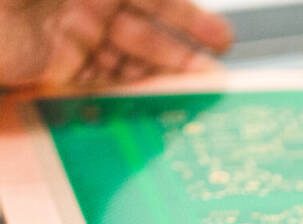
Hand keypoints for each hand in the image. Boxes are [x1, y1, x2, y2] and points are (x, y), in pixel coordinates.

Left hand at [0, 0, 231, 86]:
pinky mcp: (50, 67)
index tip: (219, 39)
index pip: (151, 0)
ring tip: (192, 94)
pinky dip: (126, 92)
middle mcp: (82, 3)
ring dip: (161, 76)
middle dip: (182, 53)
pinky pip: (98, 82)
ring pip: (127, 59)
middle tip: (214, 76)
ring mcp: (67, 35)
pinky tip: (149, 100)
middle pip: (145, 31)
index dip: (187, 19)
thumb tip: (159, 2)